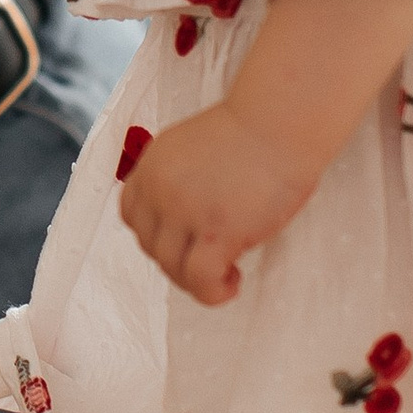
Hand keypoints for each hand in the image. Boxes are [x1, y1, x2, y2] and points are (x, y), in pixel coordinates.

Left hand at [119, 103, 318, 305]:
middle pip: (150, 246)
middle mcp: (159, 189)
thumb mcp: (193, 147)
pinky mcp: (215, 232)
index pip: (132, 215)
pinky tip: (233, 281)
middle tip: (211, 258)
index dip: (156, 234)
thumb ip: (178, 178)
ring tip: (227, 272)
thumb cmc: (253, 132)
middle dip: (178, 259)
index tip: (183, 238)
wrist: (280, 121)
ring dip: (196, 279)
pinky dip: (213, 292)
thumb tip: (182, 220)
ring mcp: (184, 212)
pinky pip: (200, 281)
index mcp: (152, 166)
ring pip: (171, 268)